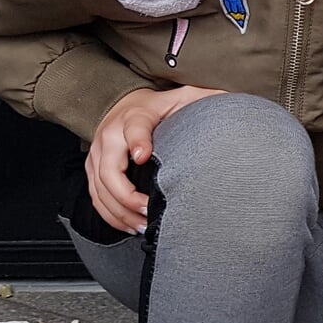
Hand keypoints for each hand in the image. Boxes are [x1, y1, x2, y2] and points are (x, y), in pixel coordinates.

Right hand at [87, 85, 222, 232]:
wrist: (124, 105)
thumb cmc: (156, 106)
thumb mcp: (180, 97)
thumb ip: (202, 99)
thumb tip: (230, 100)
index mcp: (134, 118)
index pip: (134, 128)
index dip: (138, 141)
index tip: (143, 156)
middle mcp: (110, 136)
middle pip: (109, 171)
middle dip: (127, 196)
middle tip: (148, 210)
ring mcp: (97, 155)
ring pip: (100, 189)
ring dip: (119, 211)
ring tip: (142, 225)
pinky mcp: (92, 170)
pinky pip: (96, 197)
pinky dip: (111, 215)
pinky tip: (129, 225)